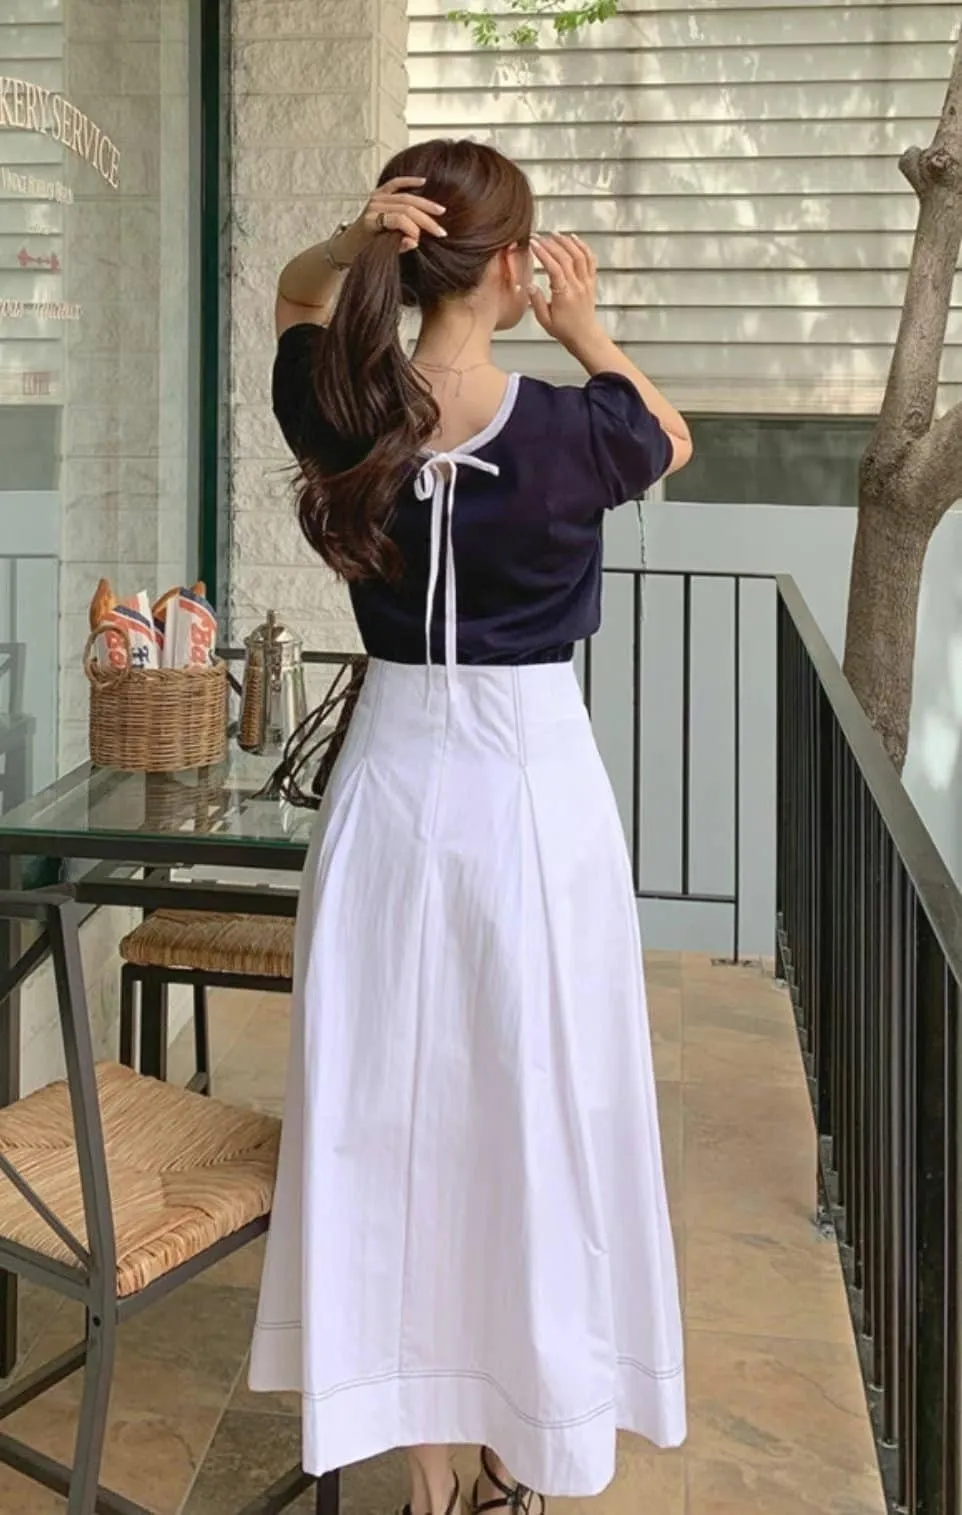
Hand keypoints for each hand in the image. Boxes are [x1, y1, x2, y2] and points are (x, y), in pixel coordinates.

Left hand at [338, 177, 446, 258]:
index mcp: (370, 222)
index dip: (413, 230)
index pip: (398, 220)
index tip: (421, 240)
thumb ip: (397, 247)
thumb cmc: (366, 250)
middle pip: (405, 208)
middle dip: (425, 220)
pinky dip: (409, 181)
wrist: (351, 242)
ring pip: (405, 197)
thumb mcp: (380, 253)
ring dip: (425, 204)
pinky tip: (423, 182)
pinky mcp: (378, 192)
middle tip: (440, 231)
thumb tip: (414, 241)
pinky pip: (395, 183)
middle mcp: (373, 206)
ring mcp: (376, 198)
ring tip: (440, 211)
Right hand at [528, 233, 600, 350]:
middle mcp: (577, 286)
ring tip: (554, 234)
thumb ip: (536, 302)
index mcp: (564, 295)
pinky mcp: (591, 281)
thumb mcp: (544, 320)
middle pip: (565, 258)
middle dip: (551, 244)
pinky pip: (590, 260)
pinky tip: (574, 239)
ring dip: (566, 242)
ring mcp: (586, 282)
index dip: (543, 254)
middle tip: (539, 237)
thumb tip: (529, 285)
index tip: (534, 244)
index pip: (554, 268)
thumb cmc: (565, 330)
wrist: (585, 336)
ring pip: (579, 255)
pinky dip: (583, 246)